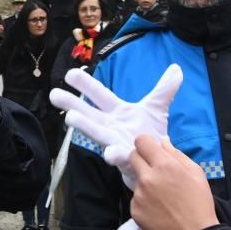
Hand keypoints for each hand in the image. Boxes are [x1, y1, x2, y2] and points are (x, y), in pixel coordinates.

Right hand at [49, 64, 182, 188]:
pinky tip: (111, 154)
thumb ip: (165, 89)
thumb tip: (176, 68)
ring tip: (69, 118)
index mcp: (116, 111)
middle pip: (89, 113)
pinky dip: (115, 156)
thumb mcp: (157, 108)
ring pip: (97, 134)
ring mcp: (115, 143)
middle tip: (54, 94)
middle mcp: (110, 126)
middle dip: (72, 103)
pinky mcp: (125, 161)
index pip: (99, 94)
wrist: (158, 160)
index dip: (86, 84)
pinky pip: (119, 159)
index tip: (70, 73)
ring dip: (84, 126)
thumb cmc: (150, 133)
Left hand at [130, 136, 216, 229]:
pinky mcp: (134, 210)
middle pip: (133, 157)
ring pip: (136, 179)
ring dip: (145, 182)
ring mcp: (139, 195)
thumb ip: (176, 154)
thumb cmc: (199, 202)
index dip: (146, 144)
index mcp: (164, 165)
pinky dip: (144, 201)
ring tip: (162, 196)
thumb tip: (162, 142)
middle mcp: (147, 178)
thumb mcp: (196, 172)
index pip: (141, 141)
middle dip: (143, 159)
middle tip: (155, 171)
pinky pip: (136, 198)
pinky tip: (158, 209)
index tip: (150, 150)